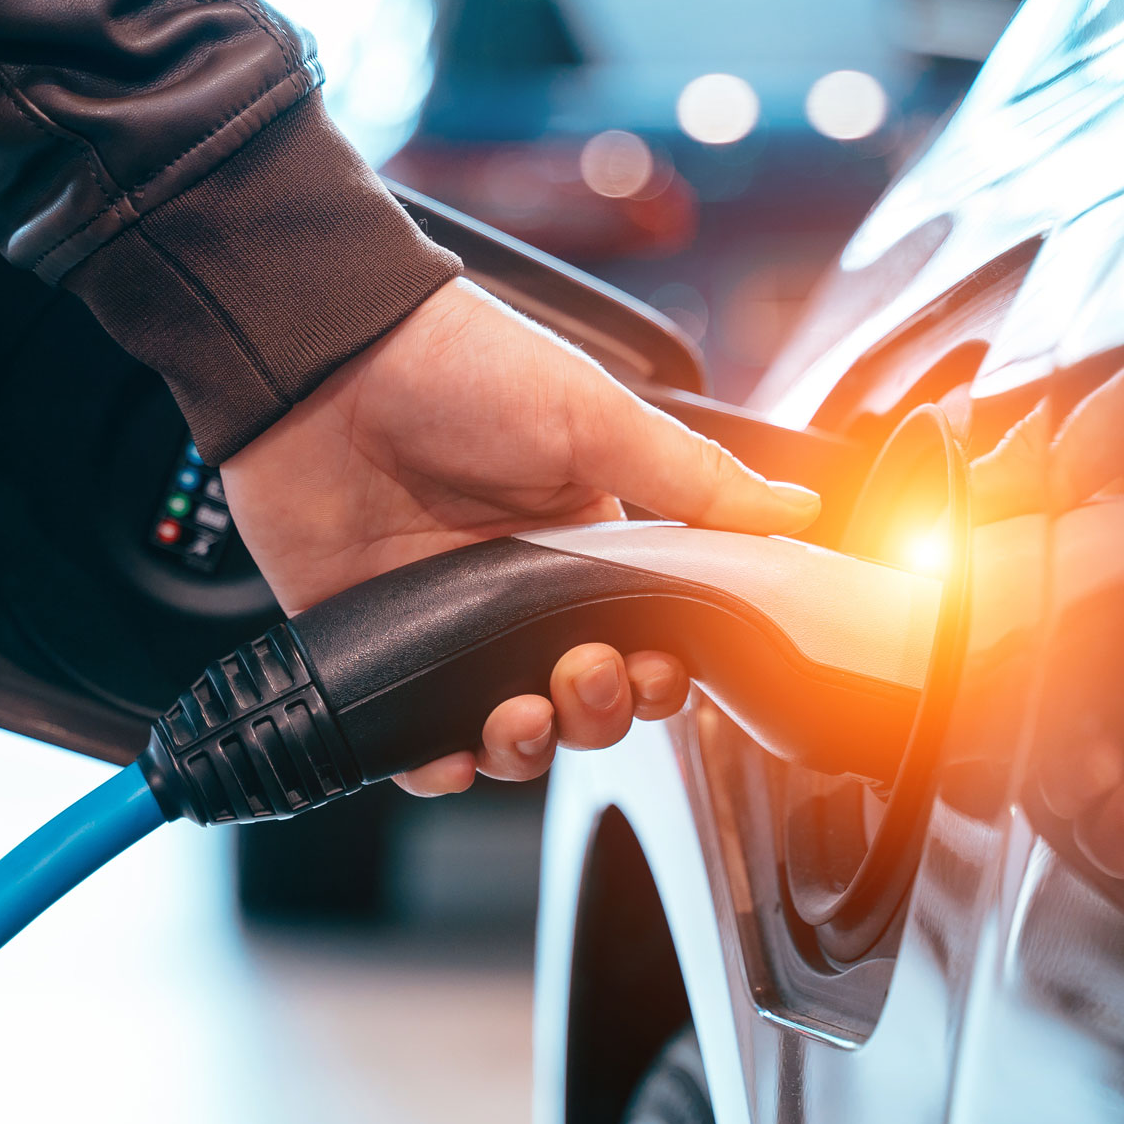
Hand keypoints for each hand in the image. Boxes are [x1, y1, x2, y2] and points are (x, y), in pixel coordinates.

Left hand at [222, 278, 820, 794]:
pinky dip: (435, 766)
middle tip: (585, 669)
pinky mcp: (374, 646)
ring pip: (505, 731)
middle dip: (599, 710)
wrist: (325, 358)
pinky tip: (452, 750)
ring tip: (522, 710)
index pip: (644, 642)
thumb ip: (698, 483)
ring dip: (528, 745)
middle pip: (582, 701)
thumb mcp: (598, 420)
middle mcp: (516, 592)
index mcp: (582, 543)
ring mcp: (443, 624)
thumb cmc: (461, 369)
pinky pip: (411, 741)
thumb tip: (798, 511)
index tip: (660, 665)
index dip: (661, 674)